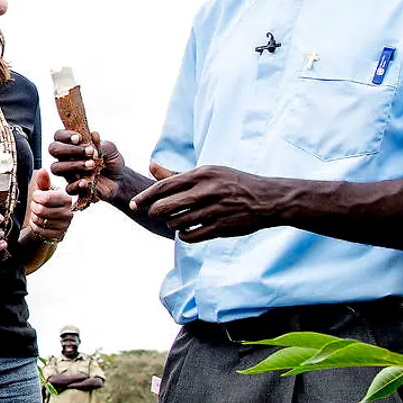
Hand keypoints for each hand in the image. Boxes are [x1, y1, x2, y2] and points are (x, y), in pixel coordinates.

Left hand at [27, 169, 73, 241]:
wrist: (51, 222)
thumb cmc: (48, 203)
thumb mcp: (45, 191)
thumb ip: (43, 182)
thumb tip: (43, 170)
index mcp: (66, 198)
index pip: (45, 198)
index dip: (36, 197)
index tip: (37, 196)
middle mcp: (68, 212)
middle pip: (41, 210)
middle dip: (33, 207)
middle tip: (35, 206)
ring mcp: (64, 225)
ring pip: (39, 220)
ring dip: (34, 217)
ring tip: (37, 214)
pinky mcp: (58, 235)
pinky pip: (39, 231)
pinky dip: (35, 226)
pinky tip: (39, 223)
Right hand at [48, 131, 126, 202]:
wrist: (119, 180)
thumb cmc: (111, 161)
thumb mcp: (110, 149)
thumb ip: (101, 143)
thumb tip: (94, 135)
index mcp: (72, 145)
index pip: (59, 136)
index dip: (65, 136)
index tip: (79, 138)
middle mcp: (66, 158)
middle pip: (54, 150)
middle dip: (70, 149)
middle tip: (89, 151)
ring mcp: (68, 173)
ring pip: (56, 168)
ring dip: (73, 165)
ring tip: (92, 165)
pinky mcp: (74, 188)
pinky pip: (68, 188)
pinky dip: (76, 185)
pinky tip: (86, 182)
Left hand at [129, 165, 280, 241]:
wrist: (268, 199)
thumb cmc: (232, 183)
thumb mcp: (208, 172)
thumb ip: (177, 174)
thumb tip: (150, 166)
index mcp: (202, 174)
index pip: (164, 186)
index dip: (145, 197)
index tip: (134, 204)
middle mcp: (207, 191)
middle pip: (165, 206)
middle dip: (155, 212)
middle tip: (155, 213)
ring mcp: (214, 210)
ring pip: (176, 223)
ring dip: (171, 224)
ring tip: (176, 220)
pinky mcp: (221, 228)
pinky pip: (190, 236)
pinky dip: (184, 235)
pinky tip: (186, 231)